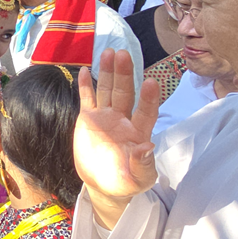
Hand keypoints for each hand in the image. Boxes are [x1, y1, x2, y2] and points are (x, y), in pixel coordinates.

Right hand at [73, 49, 160, 227]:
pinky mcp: (89, 119)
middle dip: (124, 74)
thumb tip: (148, 147)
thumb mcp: (139, 179)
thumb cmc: (127, 182)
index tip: (151, 82)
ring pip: (107, 90)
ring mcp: (106, 117)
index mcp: (138, 132)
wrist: (104, 185)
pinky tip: (86, 70)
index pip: (147, 111)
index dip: (149, 98)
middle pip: (125, 93)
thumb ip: (143, 165)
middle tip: (123, 54)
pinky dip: (86, 86)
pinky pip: (87, 99)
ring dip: (108, 72)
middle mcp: (123, 119)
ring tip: (108, 53)